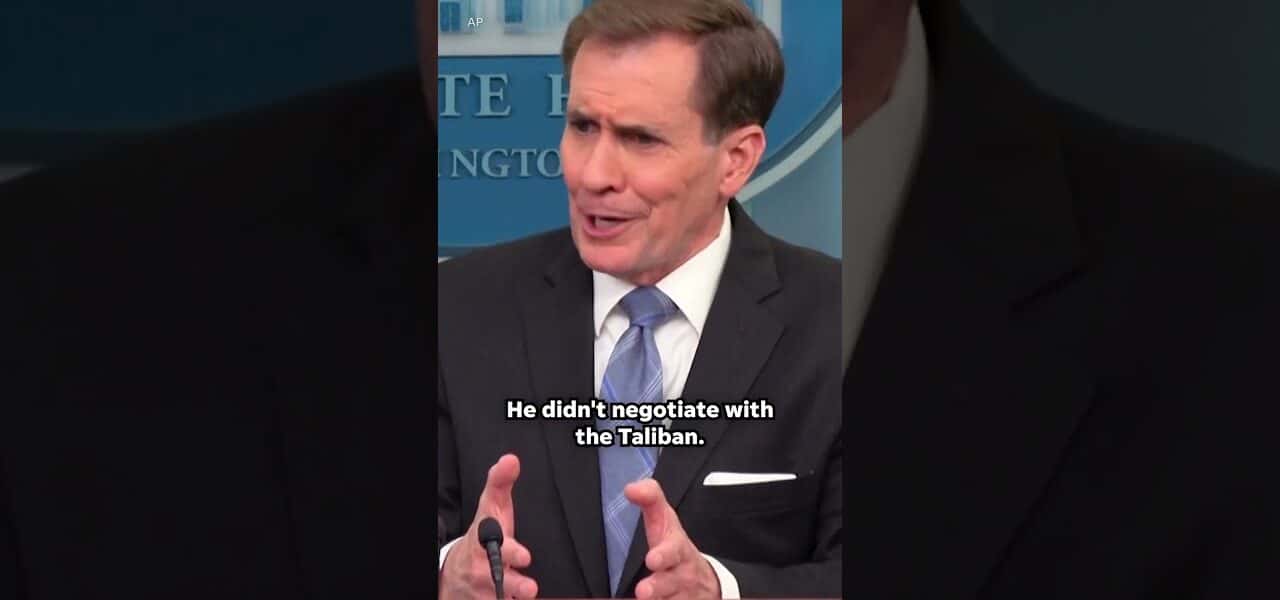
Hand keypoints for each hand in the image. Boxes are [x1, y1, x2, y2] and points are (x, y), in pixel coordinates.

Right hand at [440, 454, 538, 598]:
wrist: (458, 571)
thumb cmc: (483, 536)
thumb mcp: (490, 508)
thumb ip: (500, 483)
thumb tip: (511, 460)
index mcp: (484, 541)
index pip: (495, 544)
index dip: (510, 551)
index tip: (523, 555)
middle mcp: (483, 568)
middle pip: (498, 578)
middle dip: (514, 583)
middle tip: (529, 587)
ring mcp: (484, 590)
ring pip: (501, 598)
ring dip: (515, 597)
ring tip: (529, 594)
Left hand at [626, 479, 720, 599]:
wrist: (703, 580)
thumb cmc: (674, 546)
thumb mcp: (665, 520)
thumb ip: (650, 499)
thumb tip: (631, 488)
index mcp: (677, 549)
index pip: (673, 550)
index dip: (664, 555)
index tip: (652, 560)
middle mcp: (681, 574)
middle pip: (670, 582)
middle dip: (658, 586)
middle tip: (643, 591)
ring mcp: (681, 595)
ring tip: (643, 598)